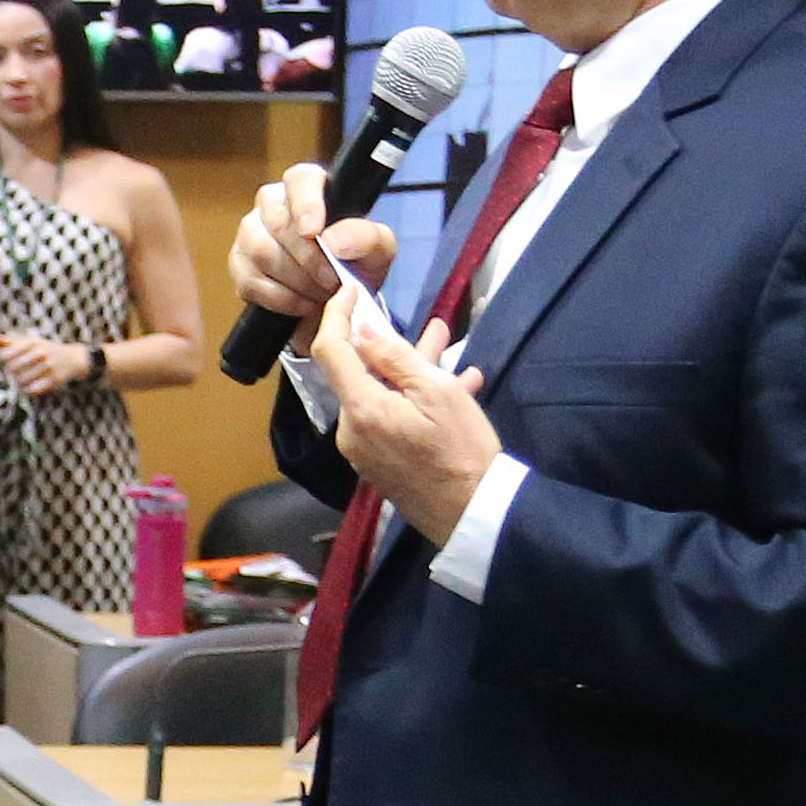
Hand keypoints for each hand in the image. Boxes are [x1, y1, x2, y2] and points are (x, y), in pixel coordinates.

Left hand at [0, 329, 88, 398]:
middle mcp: (41, 353)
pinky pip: (33, 389)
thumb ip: (10, 341)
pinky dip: (28, 390)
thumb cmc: (46, 349)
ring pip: (21, 380)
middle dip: (11, 372)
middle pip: (12, 368)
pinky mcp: (54, 379)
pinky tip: (29, 386)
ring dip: (19, 382)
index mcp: (32, 343)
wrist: (73, 358)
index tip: (7, 360)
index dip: (3, 359)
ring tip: (22, 379)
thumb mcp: (30, 342)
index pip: (5, 354)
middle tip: (15, 372)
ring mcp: (48, 366)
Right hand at [231, 167, 394, 328]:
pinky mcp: (240, 265)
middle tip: (332, 280)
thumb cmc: (357, 262)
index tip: (314, 231)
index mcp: (308, 185)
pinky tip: (302, 304)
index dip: (305, 204)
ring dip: (295, 280)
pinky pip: (250, 281)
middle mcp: (273, 203)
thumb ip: (365, 237)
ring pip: (260, 252)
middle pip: (278, 222)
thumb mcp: (378, 249)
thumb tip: (333, 239)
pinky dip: (280, 299)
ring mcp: (251, 233)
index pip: (299, 180)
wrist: (339, 297)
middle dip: (307, 258)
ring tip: (320, 293)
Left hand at [313, 277, 493, 528]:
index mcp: (361, 409)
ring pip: (379, 394)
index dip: (337, 314)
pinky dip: (411, 398)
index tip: (351, 290)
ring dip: (409, 370)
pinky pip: (389, 417)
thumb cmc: (461, 449)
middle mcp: (351, 431)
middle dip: (390, 345)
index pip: (329, 349)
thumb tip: (362, 327)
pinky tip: (454, 385)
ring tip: (445, 345)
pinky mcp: (379, 463)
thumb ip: (394, 356)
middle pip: (358, 373)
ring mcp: (363, 450)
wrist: (475, 514)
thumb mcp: (437, 391)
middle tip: (427, 325)